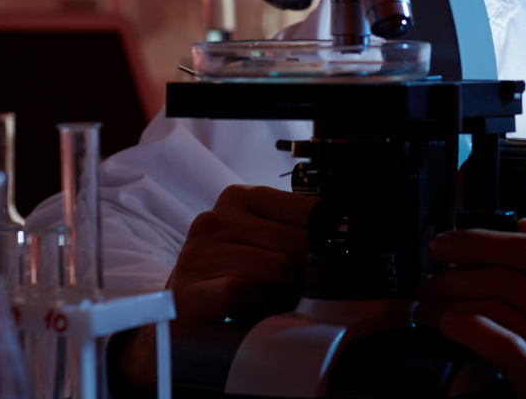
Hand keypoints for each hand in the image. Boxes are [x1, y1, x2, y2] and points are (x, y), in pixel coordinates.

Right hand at [117, 184, 316, 389]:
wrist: (178, 326)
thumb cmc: (231, 285)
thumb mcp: (264, 248)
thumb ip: (298, 234)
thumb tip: (347, 242)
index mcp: (239, 199)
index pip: (310, 210)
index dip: (323, 245)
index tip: (316, 266)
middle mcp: (215, 219)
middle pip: (299, 242)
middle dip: (301, 275)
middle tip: (281, 291)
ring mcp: (198, 254)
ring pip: (278, 269)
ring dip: (276, 295)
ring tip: (257, 301)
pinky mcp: (189, 291)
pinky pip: (244, 292)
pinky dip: (253, 308)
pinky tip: (241, 312)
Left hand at [414, 218, 525, 398]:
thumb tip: (524, 225)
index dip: (480, 240)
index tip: (446, 243)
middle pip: (510, 276)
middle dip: (456, 272)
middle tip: (428, 280)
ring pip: (498, 307)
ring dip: (449, 303)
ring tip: (426, 309)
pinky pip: (502, 346)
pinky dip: (466, 329)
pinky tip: (447, 327)